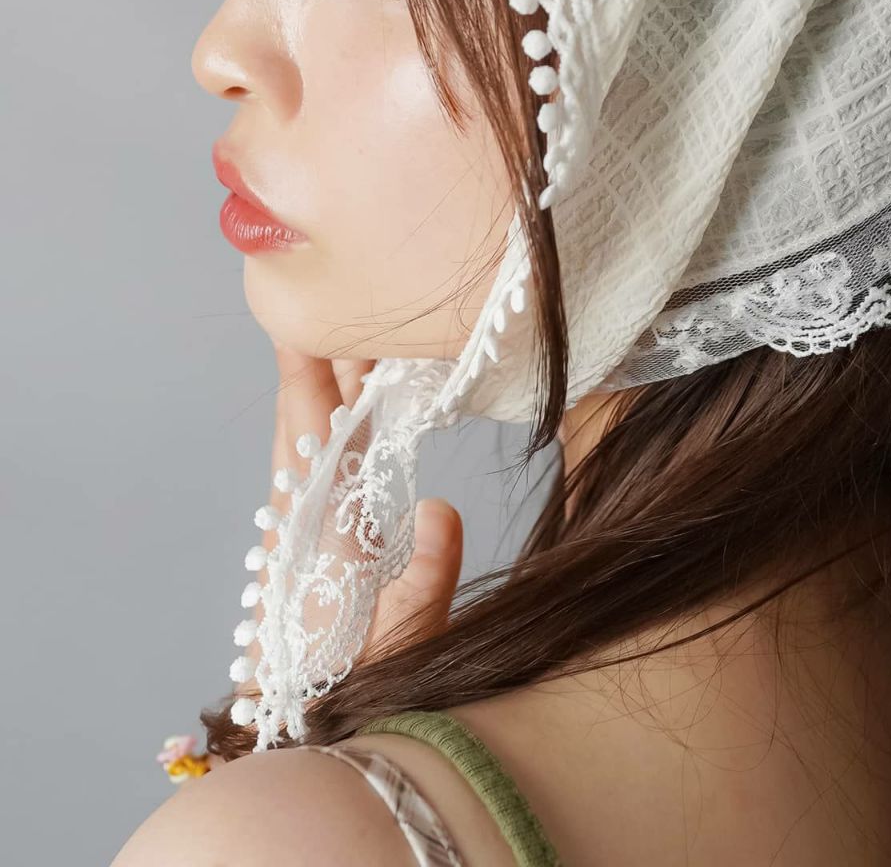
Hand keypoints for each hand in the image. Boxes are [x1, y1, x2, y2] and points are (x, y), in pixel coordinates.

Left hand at [235, 343, 462, 698]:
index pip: (308, 427)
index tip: (306, 312)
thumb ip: (425, 578)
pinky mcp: (313, 540)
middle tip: (360, 306)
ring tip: (369, 344)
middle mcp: (301, 516)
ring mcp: (303, 526)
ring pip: (311, 438)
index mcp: (316, 527)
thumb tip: (442, 508)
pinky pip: (320, 464)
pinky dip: (336, 425)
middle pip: (305, 418)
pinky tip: (362, 417)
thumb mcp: (405, 640)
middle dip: (327, 358)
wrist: (304, 732)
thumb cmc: (356, 686)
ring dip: (333, 388)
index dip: (306, 366)